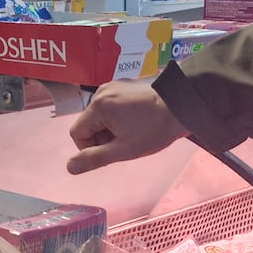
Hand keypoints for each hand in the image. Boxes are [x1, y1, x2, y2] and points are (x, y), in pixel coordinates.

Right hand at [66, 80, 188, 173]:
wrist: (183, 106)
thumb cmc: (154, 130)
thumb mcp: (123, 150)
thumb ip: (95, 159)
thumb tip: (69, 167)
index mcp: (98, 106)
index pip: (77, 133)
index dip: (90, 148)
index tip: (113, 151)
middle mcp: (101, 91)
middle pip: (88, 123)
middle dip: (102, 137)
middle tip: (125, 143)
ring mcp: (113, 86)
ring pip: (100, 116)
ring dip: (110, 129)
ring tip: (133, 132)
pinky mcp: (124, 85)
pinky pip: (111, 106)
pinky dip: (118, 118)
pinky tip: (136, 121)